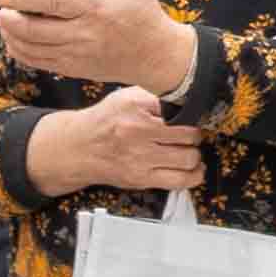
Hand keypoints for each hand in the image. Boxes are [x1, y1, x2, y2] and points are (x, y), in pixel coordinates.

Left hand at [0, 0, 195, 93]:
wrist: (157, 56)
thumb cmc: (146, 18)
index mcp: (95, 9)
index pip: (49, 3)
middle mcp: (83, 34)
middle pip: (32, 30)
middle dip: (9, 20)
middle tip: (2, 10)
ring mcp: (77, 55)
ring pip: (31, 49)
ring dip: (12, 37)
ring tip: (7, 24)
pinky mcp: (75, 69)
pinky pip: (39, 63)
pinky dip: (22, 52)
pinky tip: (17, 42)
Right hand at [31, 87, 204, 198]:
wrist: (79, 148)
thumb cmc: (105, 121)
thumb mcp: (126, 96)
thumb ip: (155, 95)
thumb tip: (187, 95)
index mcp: (135, 108)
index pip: (180, 108)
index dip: (194, 111)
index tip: (196, 114)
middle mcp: (137, 133)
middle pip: (190, 135)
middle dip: (196, 133)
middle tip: (192, 133)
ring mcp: (140, 159)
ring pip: (189, 158)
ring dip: (196, 154)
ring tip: (190, 149)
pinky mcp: (141, 179)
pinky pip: (180, 181)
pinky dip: (193, 175)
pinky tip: (193, 168)